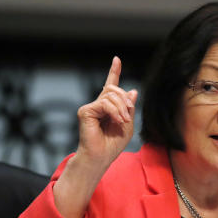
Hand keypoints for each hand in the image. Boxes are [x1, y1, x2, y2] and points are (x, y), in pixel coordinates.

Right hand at [53, 56, 137, 217]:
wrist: (100, 158)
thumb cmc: (112, 145)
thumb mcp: (127, 125)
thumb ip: (129, 108)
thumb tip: (132, 90)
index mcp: (108, 107)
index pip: (110, 85)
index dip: (114, 71)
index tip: (116, 59)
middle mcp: (97, 105)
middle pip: (114, 89)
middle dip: (125, 101)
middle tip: (128, 116)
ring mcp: (90, 107)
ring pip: (111, 95)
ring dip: (122, 108)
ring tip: (123, 121)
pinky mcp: (85, 111)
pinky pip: (105, 103)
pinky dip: (115, 111)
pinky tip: (117, 121)